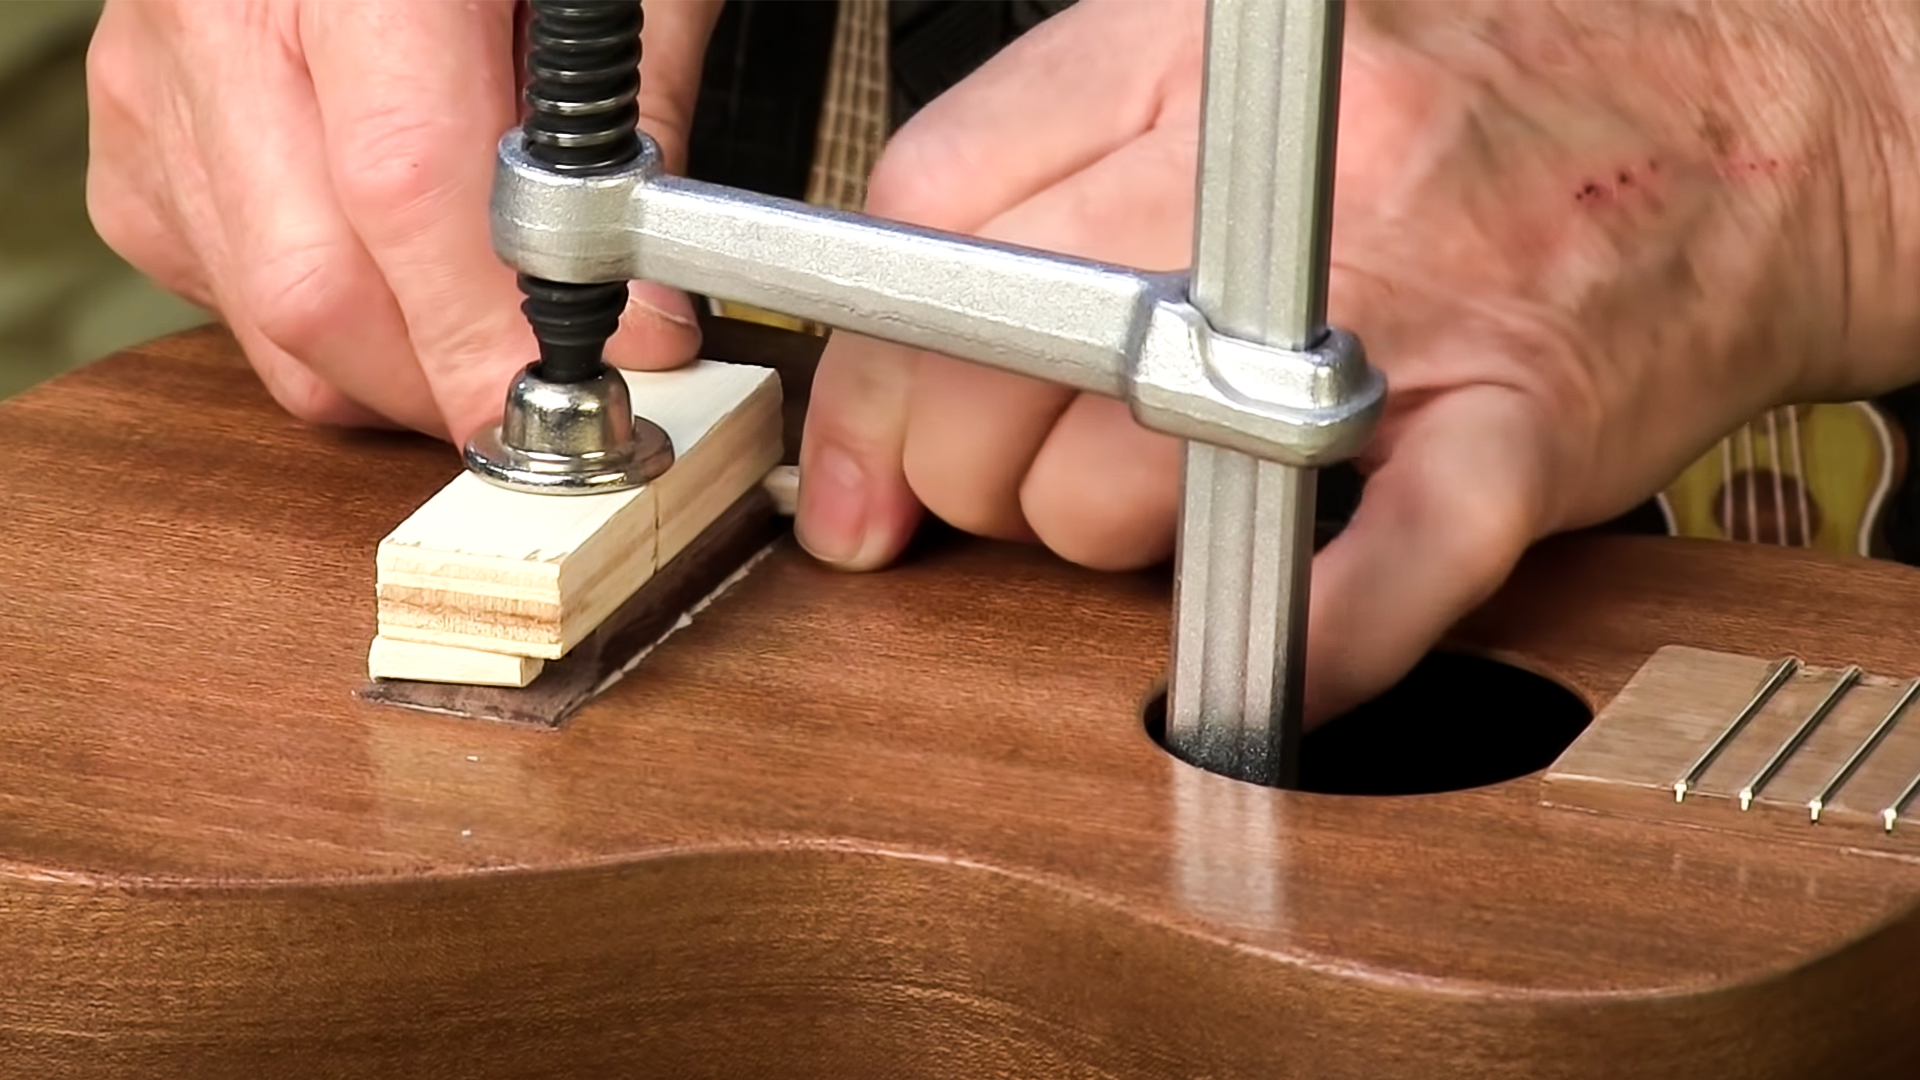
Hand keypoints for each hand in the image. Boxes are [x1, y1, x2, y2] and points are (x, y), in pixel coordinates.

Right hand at [86, 0, 720, 443]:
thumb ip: (629, 124)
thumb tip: (643, 317)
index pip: (406, 185)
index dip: (488, 327)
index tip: (571, 395)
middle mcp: (221, 12)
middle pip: (313, 286)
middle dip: (446, 380)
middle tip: (544, 396)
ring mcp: (156, 78)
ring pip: (267, 316)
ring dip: (395, 369)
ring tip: (483, 331)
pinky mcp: (136, 138)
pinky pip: (226, 296)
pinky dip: (326, 328)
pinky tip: (392, 273)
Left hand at [796, 0, 1919, 722]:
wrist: (1750, 121)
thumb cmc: (1482, 87)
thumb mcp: (1231, 42)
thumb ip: (1048, 163)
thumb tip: (894, 352)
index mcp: (1193, 53)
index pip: (931, 224)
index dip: (866, 364)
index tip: (859, 450)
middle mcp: (1289, 179)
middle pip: (993, 373)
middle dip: (961, 465)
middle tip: (1009, 476)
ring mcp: (1403, 312)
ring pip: (1118, 496)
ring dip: (1100, 546)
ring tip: (1167, 502)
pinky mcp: (1514, 435)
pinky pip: (1370, 580)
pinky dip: (1292, 650)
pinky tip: (1254, 670)